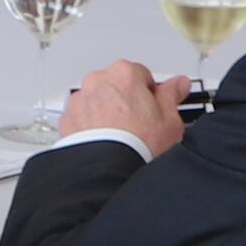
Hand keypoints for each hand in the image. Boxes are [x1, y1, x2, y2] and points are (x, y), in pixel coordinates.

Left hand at [56, 60, 191, 154]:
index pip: (142, 75)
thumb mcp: (169, 121)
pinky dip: (89, 126)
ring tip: (120, 136)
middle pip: (116, 85)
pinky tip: (104, 142)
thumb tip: (178, 84)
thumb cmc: (137, 146)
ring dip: (106, 112)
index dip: (150, 94)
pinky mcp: (67, 120)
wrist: (108, 172)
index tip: (154, 108)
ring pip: (96, 100)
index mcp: (124, 73)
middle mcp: (97, 82)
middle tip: (139, 125)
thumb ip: (172, 95)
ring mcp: (79, 100)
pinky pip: (81, 118)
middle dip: (126, 101)